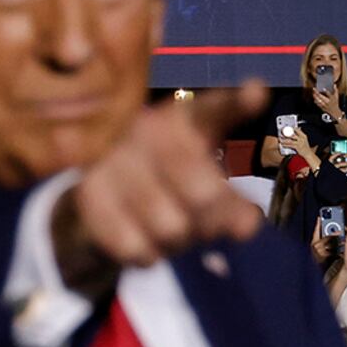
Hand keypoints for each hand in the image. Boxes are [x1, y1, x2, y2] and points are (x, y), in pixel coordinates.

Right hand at [49, 83, 261, 290]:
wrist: (97, 196)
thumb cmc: (165, 182)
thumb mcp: (203, 179)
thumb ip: (233, 204)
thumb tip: (247, 227)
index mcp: (182, 120)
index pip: (214, 109)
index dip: (237, 102)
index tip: (256, 93)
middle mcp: (147, 130)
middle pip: (204, 194)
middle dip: (211, 222)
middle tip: (203, 225)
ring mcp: (114, 160)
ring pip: (171, 226)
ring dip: (178, 241)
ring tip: (169, 227)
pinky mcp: (90, 194)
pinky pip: (137, 245)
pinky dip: (147, 253)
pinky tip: (142, 236)